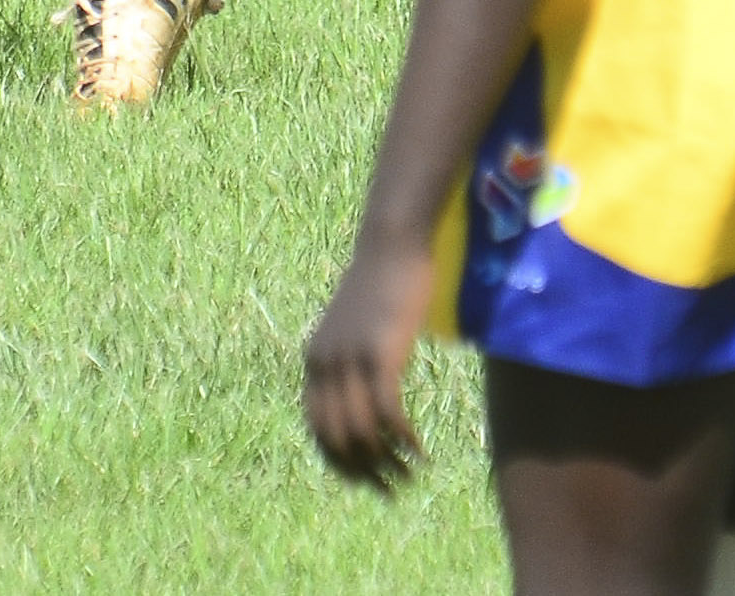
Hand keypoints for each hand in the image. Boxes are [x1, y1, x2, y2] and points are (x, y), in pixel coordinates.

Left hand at [300, 233, 435, 488]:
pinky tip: (420, 450)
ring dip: (387, 463)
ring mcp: (349, 360)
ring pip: (362, 433)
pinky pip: (388, 414)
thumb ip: (352, 360)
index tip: (366, 483)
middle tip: (392, 490)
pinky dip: (403, 440)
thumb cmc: (381, 283)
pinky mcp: (380, 355)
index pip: (317, 430)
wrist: (391, 244)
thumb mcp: (356, 327)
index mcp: (314, 361)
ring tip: (411, 475)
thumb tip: (363, 396)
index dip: (340, 464)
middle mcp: (324, 364)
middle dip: (364, 472)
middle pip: (337, 439)